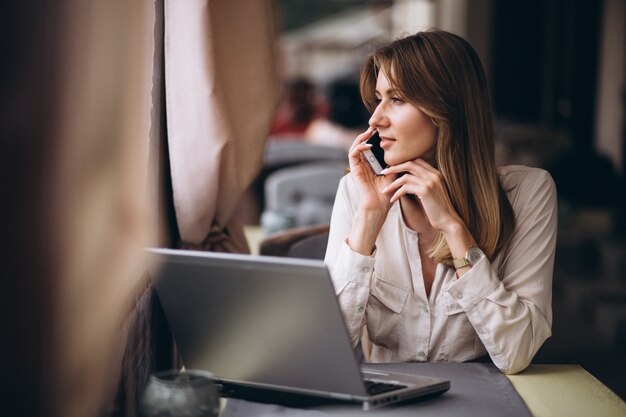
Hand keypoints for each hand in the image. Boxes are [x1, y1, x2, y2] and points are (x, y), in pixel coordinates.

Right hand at [345, 129, 395, 254]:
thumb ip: (396, 164)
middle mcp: (363, 165)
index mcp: (372, 166)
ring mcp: (358, 167)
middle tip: (376, 127)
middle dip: (368, 134)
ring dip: (361, 137)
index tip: (384, 131)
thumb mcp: (394, 175)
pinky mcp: (354, 170)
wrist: (379, 208)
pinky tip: (368, 145)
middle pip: (362, 144)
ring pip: (355, 146)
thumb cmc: (387, 195)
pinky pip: (352, 154)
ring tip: (370, 131)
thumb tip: (406, 152)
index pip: (371, 148)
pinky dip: (359, 147)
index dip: (375, 138)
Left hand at [381, 158, 463, 232]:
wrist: (447, 220)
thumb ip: (422, 183)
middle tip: (384, 173)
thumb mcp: (432, 192)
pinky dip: (396, 193)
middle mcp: (433, 175)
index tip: (393, 168)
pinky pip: (405, 188)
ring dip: (393, 184)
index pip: (417, 161)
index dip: (403, 163)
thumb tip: (406, 179)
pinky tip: (393, 199)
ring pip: (405, 177)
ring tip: (385, 191)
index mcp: (435, 173)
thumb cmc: (437, 209)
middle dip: (394, 168)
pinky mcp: (425, 191)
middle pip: (409, 164)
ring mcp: (430, 182)